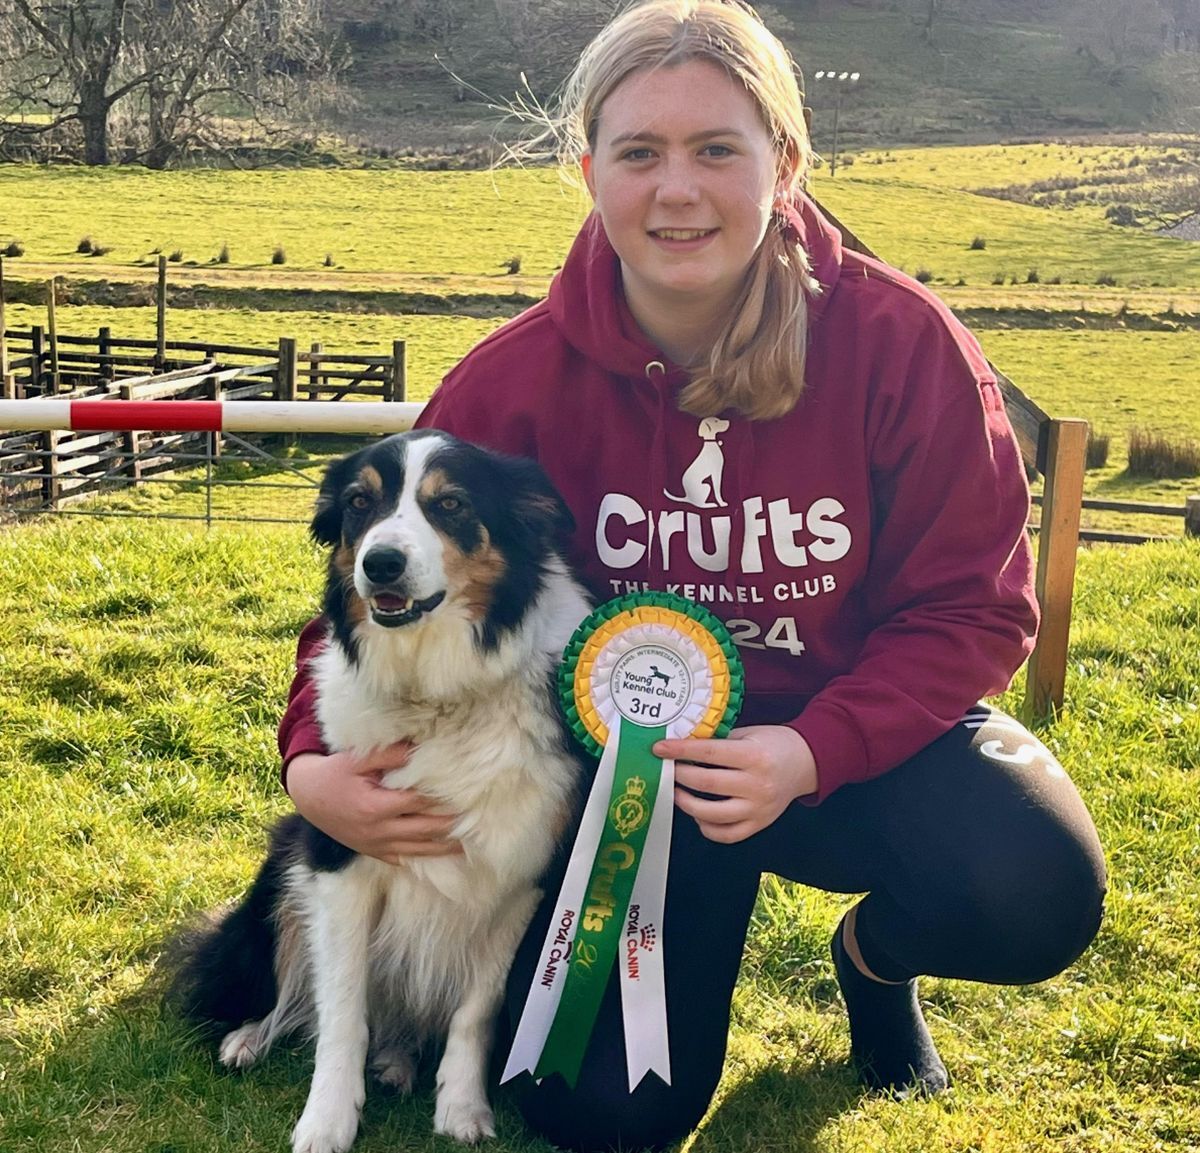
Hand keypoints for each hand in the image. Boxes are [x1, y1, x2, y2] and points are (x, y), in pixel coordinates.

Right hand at [286, 743, 461, 863]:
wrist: (309, 798)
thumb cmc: (335, 773)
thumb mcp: (356, 759)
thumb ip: (388, 754)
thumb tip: (418, 747)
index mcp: (376, 806)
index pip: (419, 802)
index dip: (442, 799)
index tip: (466, 795)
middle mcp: (378, 830)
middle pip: (424, 830)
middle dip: (451, 826)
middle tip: (477, 822)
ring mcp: (376, 845)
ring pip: (417, 850)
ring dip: (443, 848)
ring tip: (468, 846)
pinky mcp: (373, 852)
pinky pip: (402, 859)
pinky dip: (423, 858)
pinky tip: (440, 857)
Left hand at [655, 725, 817, 843]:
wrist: (806, 762)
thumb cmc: (774, 744)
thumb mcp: (748, 733)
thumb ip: (718, 742)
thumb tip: (682, 748)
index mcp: (754, 756)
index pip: (708, 753)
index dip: (680, 750)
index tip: (660, 748)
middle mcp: (757, 784)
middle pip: (706, 783)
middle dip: (679, 776)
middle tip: (667, 769)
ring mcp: (759, 808)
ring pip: (713, 814)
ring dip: (687, 804)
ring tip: (677, 792)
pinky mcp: (760, 824)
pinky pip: (727, 834)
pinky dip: (707, 827)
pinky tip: (698, 814)